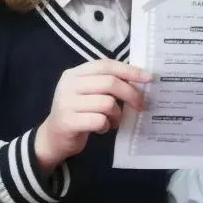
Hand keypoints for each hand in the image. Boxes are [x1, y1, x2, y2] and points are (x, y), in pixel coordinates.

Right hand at [34, 60, 150, 172]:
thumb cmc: (77, 113)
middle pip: (109, 83)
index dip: (128, 70)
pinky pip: (99, 120)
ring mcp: (66, 103)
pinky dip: (106, 126)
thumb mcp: (87, 93)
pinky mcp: (68, 121)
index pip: (105, 65)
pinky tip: (102, 128)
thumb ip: (105, 84)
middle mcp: (68, 85)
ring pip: (107, 103)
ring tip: (114, 121)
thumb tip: (139, 81)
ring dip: (117, 115)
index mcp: (74, 74)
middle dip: (131, 94)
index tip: (148, 78)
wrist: (53, 137)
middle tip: (141, 106)